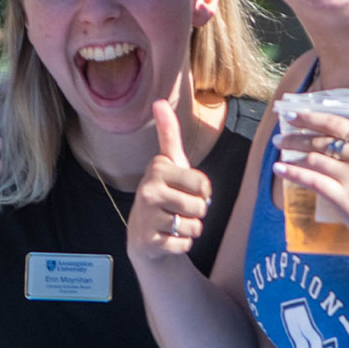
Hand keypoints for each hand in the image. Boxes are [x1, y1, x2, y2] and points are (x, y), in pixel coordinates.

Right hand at [125, 100, 212, 264]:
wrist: (144, 234)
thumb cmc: (165, 193)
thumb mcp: (170, 163)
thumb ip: (169, 134)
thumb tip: (159, 101)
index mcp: (158, 168)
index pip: (204, 183)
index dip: (203, 192)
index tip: (187, 190)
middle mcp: (148, 190)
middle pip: (200, 206)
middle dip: (198, 212)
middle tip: (180, 209)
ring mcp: (147, 216)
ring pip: (194, 227)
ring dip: (191, 229)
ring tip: (174, 223)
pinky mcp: (149, 241)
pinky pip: (185, 245)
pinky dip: (182, 245)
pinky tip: (168, 238)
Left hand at [272, 109, 348, 244]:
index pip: (336, 123)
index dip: (311, 117)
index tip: (294, 115)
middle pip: (321, 140)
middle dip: (297, 136)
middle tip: (281, 136)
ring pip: (313, 158)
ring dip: (292, 152)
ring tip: (279, 150)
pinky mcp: (342, 197)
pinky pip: (312, 181)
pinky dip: (293, 173)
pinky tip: (280, 169)